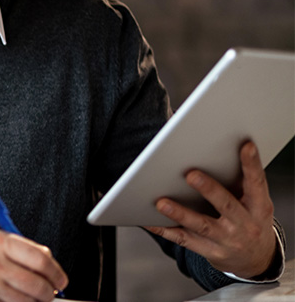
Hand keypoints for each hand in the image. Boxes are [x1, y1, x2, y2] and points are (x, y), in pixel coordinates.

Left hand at [146, 141, 276, 278]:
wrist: (256, 260)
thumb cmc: (249, 220)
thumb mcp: (256, 204)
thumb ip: (240, 182)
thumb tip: (217, 152)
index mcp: (258, 207)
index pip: (257, 183)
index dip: (252, 164)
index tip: (246, 146)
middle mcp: (245, 224)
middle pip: (226, 204)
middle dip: (209, 189)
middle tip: (191, 174)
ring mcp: (227, 240)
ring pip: (201, 225)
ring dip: (180, 213)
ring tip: (161, 202)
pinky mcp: (210, 251)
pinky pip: (184, 239)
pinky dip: (164, 230)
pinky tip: (148, 220)